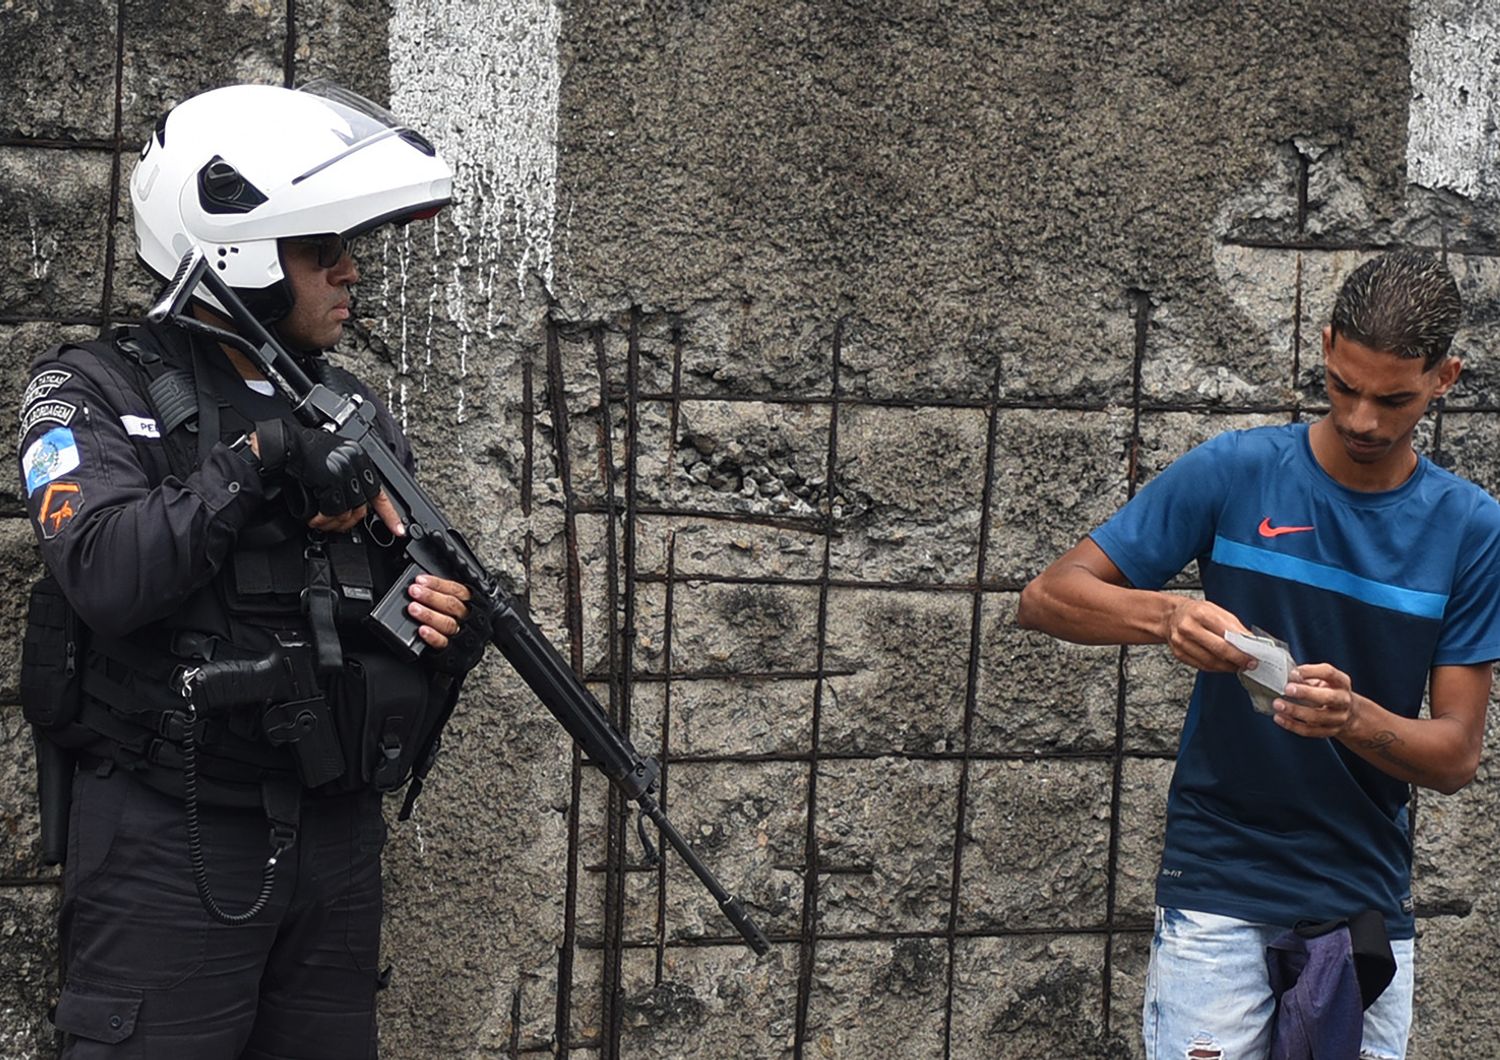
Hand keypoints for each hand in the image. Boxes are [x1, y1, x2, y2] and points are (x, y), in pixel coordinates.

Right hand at [251, 422, 404, 536]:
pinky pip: (332, 510)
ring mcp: (344, 470)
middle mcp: (355, 462)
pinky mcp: (330, 478)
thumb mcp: (335, 462)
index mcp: (360, 458)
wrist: (283, 444)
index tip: (398, 529)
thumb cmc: (303, 453)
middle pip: (362, 506)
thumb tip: (354, 508)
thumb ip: (348, 480)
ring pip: (348, 511)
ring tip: (321, 523)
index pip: (380, 492)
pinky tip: (314, 519)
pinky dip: (322, 519)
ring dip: (333, 524)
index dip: (389, 514)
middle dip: (349, 523)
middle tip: (335, 527)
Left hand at [408, 574, 493, 674]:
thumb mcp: (460, 609)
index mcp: (476, 605)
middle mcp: (473, 621)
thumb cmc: (460, 627)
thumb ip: (446, 597)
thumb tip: (422, 585)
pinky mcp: (455, 654)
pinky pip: (444, 643)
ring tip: (413, 608)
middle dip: (431, 597)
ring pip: (449, 623)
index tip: (421, 580)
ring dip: (429, 614)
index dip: (438, 584)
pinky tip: (421, 630)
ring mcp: (465, 638)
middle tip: (414, 591)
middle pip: (453, 605)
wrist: (463, 657)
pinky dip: (432, 636)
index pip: (458, 590)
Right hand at [1164, 597, 1255, 672]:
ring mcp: (1181, 642)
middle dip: (1238, 659)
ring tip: (1239, 665)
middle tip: (1250, 664)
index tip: (1254, 654)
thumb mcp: (1216, 611)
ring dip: (1228, 666)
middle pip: (1218, 650)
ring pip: (1210, 661)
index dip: (1242, 647)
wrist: (1170, 616)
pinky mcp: (1179, 654)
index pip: (1226, 634)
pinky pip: (1202, 666)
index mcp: (1200, 613)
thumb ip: (1233, 626)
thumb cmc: (1195, 612)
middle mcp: (1188, 627)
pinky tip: (1224, 665)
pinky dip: (1216, 668)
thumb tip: (1250, 642)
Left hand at [1272, 663, 1355, 738]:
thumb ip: (1308, 676)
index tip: (1293, 672)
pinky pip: (1309, 730)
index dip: (1311, 671)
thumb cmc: (1330, 691)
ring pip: (1316, 717)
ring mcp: (1338, 718)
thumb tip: (1288, 676)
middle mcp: (1343, 700)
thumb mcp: (1324, 679)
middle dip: (1306, 693)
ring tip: (1278, 704)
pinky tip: (1280, 717)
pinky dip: (1292, 725)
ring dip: (1295, 711)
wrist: (1351, 714)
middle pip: (1328, 697)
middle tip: (1287, 689)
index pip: (1329, 673)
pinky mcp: (1329, 732)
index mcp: (1342, 682)